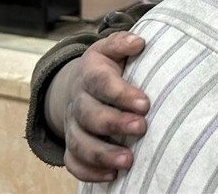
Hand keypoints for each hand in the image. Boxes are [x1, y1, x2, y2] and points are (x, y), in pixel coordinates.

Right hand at [46, 32, 149, 180]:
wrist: (83, 83)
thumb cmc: (110, 66)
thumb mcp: (112, 49)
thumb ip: (122, 42)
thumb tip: (139, 42)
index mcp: (89, 74)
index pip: (100, 82)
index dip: (120, 93)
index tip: (145, 103)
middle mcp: (77, 100)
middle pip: (89, 115)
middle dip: (114, 123)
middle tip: (141, 128)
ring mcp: (73, 124)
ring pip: (79, 142)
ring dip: (102, 153)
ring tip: (128, 161)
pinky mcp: (73, 144)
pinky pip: (73, 162)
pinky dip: (89, 171)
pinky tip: (112, 176)